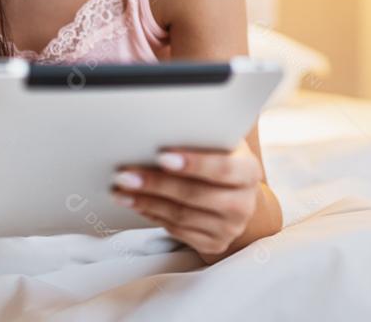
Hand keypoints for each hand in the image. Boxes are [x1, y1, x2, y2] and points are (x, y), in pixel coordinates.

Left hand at [111, 139, 262, 260]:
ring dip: (146, 202)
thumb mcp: (220, 143)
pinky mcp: (214, 244)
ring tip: (121, 190)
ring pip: (181, 216)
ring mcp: (229, 228)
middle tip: (124, 175)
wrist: (234, 193)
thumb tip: (160, 127)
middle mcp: (244, 203)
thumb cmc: (219, 157)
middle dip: (155, 184)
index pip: (222, 168)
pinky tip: (136, 203)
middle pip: (194, 195)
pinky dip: (153, 215)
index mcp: (249, 172)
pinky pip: (177, 230)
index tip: (161, 156)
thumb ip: (201, 137)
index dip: (193, 163)